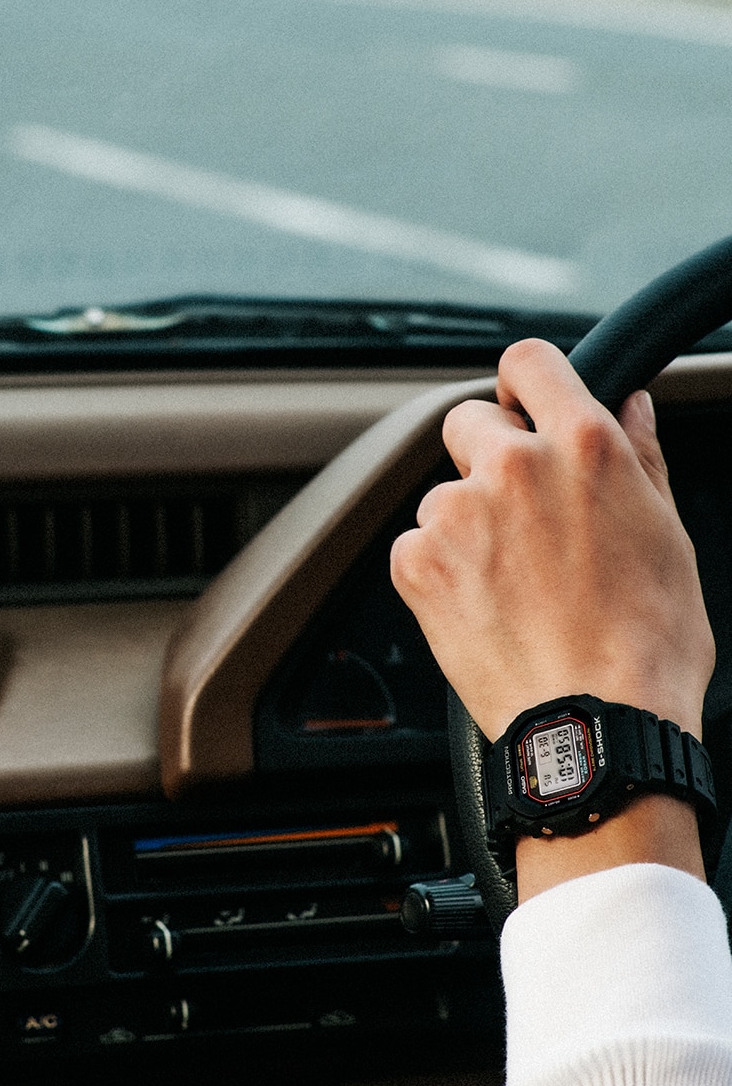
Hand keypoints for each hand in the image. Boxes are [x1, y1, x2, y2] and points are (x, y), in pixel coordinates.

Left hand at [391, 339, 713, 743]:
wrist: (598, 724)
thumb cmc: (649, 641)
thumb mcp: (667, 535)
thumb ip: (639, 455)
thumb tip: (632, 403)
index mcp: (583, 445)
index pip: (528, 362)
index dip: (523, 384)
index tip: (523, 409)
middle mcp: (514, 465)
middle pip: (468, 421)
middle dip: (487, 457)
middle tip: (522, 519)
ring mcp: (458, 511)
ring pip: (444, 494)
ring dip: (467, 525)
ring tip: (514, 587)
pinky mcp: (417, 560)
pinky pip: (417, 546)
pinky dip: (440, 572)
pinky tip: (485, 610)